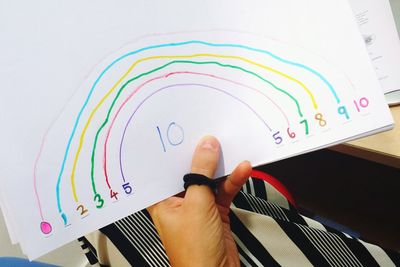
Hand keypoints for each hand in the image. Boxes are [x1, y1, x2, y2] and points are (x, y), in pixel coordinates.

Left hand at [147, 135, 251, 266]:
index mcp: (161, 200)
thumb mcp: (197, 204)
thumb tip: (206, 148)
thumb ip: (201, 173)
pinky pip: (223, 191)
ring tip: (229, 151)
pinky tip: (241, 170)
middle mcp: (177, 202)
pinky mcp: (215, 212)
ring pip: (208, 180)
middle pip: (188, 172)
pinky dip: (233, 181)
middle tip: (209, 138)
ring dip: (221, 168)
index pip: (164, 169)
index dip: (172, 151)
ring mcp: (197, 207)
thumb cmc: (194, 252)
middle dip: (200, 156)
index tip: (182, 134)